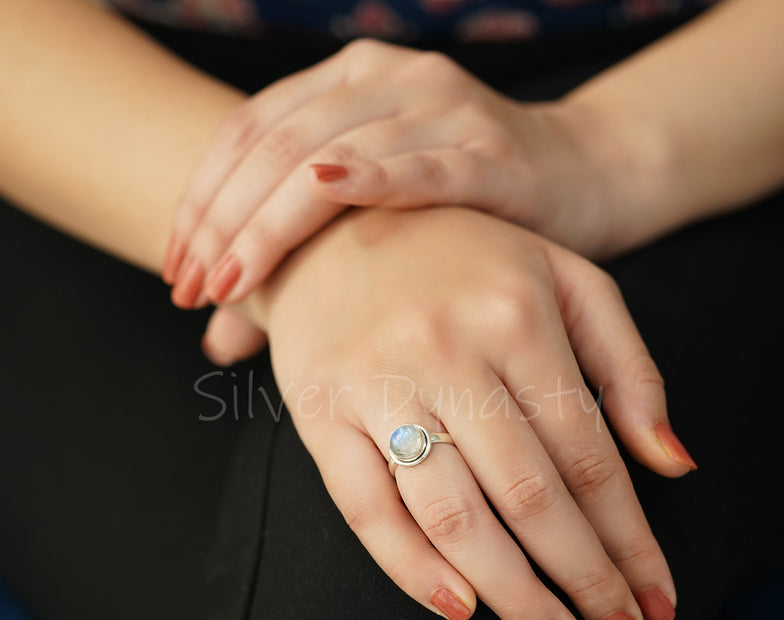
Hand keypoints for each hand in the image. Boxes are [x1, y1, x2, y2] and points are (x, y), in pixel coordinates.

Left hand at [163, 39, 614, 309]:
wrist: (576, 183)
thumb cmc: (463, 213)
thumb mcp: (371, 231)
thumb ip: (293, 274)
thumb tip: (216, 343)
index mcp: (345, 86)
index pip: (248, 134)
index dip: (201, 201)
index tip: (176, 273)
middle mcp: (384, 80)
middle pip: (274, 146)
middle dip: (222, 222)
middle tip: (190, 290)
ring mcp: (437, 106)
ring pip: (327, 154)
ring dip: (269, 223)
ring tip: (229, 284)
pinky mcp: (487, 150)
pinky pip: (417, 166)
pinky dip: (369, 182)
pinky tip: (323, 197)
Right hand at [222, 206, 692, 619]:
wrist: (334, 227)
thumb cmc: (462, 257)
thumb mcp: (563, 280)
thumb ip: (628, 365)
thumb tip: (672, 464)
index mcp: (517, 315)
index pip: (589, 455)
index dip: (628, 539)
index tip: (655, 598)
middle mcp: (448, 351)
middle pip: (529, 494)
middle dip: (582, 579)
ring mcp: (378, 383)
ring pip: (452, 513)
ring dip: (510, 592)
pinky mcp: (322, 411)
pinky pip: (366, 508)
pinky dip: (411, 568)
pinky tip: (459, 608)